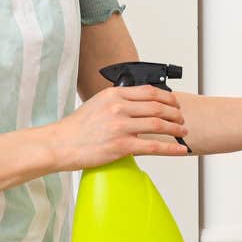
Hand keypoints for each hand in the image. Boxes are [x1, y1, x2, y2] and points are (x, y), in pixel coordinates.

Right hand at [45, 86, 189, 169]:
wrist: (59, 144)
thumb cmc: (76, 128)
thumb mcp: (96, 104)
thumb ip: (117, 101)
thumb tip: (137, 104)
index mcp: (113, 94)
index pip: (149, 91)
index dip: (167, 97)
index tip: (174, 103)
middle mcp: (118, 107)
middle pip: (157, 107)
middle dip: (174, 113)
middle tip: (181, 118)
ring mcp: (121, 126)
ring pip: (159, 125)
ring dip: (176, 128)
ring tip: (182, 132)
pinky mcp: (121, 146)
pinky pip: (154, 146)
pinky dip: (171, 148)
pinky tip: (180, 149)